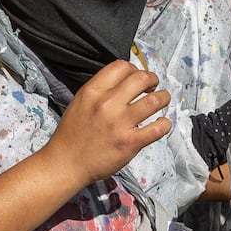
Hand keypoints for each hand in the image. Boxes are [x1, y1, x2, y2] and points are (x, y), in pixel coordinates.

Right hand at [43, 61, 171, 185]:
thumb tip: (124, 81)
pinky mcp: (130, 143)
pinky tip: (162, 124)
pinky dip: (165, 124)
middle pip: (141, 78)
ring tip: (162, 101)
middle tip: (153, 87)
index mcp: (93, 91)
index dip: (134, 69)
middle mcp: (107, 103)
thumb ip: (100, 90)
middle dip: (152, 80)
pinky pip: (158, 128)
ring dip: (164, 98)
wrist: (66, 163)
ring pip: (155, 100)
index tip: (136, 78)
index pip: (121, 66)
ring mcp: (120, 123)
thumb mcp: (80, 102)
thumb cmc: (72, 134)